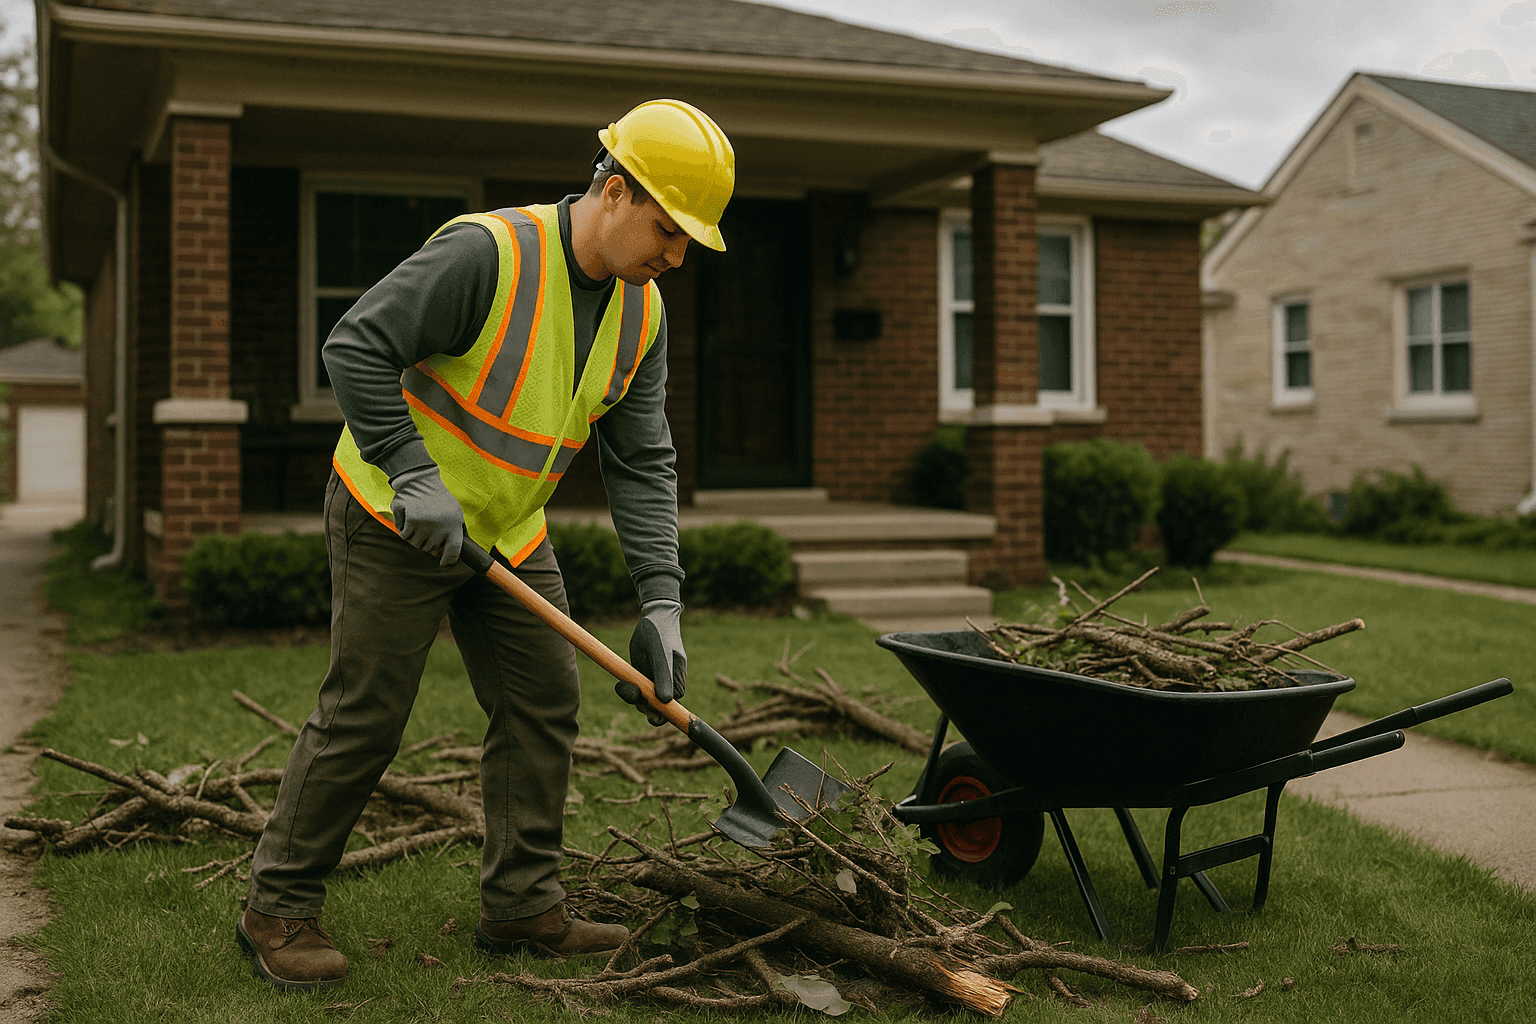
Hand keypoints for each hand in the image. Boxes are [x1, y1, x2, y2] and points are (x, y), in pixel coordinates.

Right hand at [388, 464, 464, 565]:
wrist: (421, 480)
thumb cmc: (439, 498)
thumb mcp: (455, 512)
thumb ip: (455, 531)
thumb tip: (451, 551)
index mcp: (454, 526)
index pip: (454, 551)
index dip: (449, 560)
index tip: (444, 563)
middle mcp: (440, 528)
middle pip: (431, 549)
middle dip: (428, 542)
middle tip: (428, 528)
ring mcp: (425, 526)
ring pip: (416, 544)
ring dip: (415, 536)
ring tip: (419, 521)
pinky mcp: (411, 521)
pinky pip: (405, 535)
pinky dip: (404, 529)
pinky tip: (409, 517)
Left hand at [617, 600, 686, 726]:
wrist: (653, 618)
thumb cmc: (661, 634)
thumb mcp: (662, 655)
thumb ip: (664, 677)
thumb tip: (666, 701)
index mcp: (677, 682)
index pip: (673, 708)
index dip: (663, 714)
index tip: (652, 715)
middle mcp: (666, 684)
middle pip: (657, 709)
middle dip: (645, 708)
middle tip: (634, 698)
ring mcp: (653, 681)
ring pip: (643, 701)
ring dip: (632, 698)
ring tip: (622, 686)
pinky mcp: (641, 676)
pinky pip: (634, 691)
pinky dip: (626, 690)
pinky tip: (620, 683)